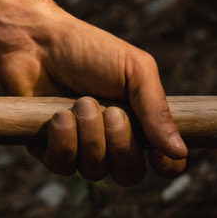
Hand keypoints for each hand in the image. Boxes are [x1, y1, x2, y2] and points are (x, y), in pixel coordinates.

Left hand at [0, 8, 185, 186]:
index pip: (164, 163)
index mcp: (140, 123)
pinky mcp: (49, 152)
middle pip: (129, 174)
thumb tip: (180, 152)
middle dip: (119, 142)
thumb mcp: (134, 70)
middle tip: (109, 110)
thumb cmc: (89, 50)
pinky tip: (57, 116)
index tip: (157, 154)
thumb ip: (156, 109)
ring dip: (89, 135)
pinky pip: (63, 167)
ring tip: (79, 102)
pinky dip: (63, 141)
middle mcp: (112, 143)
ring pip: (95, 172)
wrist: (36, 42)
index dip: (166, 166)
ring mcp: (80, 151)